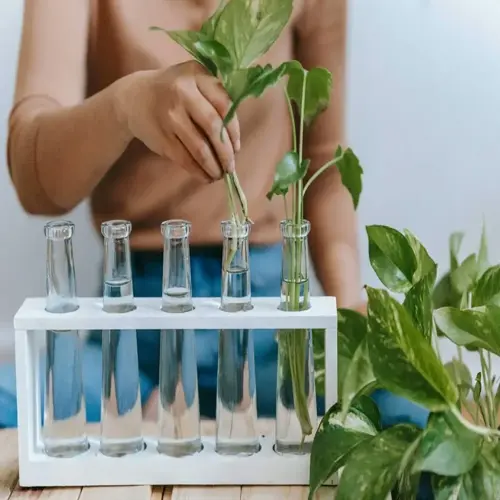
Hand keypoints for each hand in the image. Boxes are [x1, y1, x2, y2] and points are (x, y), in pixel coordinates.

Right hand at [115, 61, 239, 182]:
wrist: (134, 98)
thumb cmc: (175, 93)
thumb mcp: (194, 83)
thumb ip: (215, 100)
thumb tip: (234, 142)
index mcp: (197, 75)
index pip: (224, 105)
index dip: (234, 130)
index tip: (237, 147)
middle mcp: (183, 92)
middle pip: (213, 128)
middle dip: (226, 153)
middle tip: (230, 167)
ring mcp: (170, 115)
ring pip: (200, 148)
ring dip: (213, 166)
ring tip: (220, 174)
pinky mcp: (161, 137)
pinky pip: (185, 159)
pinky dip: (198, 171)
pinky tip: (206, 177)